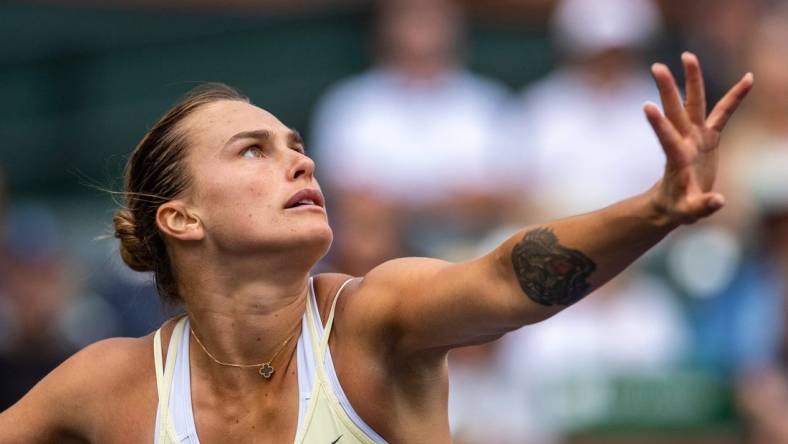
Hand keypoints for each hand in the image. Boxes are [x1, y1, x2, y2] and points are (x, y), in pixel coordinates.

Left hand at [645, 52, 752, 224]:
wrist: (675, 201)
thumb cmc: (678, 208)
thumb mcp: (688, 212)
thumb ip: (702, 206)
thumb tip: (719, 201)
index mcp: (677, 159)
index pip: (667, 139)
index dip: (658, 125)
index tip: (646, 106)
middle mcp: (684, 142)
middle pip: (676, 111)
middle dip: (668, 90)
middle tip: (656, 67)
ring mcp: (695, 136)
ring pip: (695, 103)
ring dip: (692, 80)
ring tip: (688, 55)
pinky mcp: (708, 137)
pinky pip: (724, 112)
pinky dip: (735, 97)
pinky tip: (750, 78)